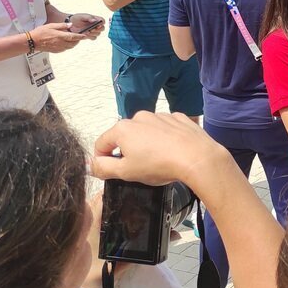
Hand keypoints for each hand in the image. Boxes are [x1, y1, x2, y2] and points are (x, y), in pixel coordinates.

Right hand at [30, 22, 86, 52]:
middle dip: (77, 40)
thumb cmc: (40, 32)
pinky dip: (67, 46)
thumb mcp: (51, 25)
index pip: (74, 37)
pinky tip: (64, 42)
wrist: (32, 42)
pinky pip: (64, 49)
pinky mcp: (56, 51)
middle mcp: (61, 43)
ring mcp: (58, 48)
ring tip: (72, 39)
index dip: (81, 36)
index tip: (85, 35)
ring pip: (70, 47)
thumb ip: (62, 25)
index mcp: (60, 36)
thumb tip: (71, 25)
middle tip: (78, 36)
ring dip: (73, 43)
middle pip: (73, 43)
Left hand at [67, 13, 105, 39]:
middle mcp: (96, 25)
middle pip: (102, 28)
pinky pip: (93, 38)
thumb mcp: (82, 16)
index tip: (97, 25)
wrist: (71, 24)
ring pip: (98, 34)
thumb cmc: (77, 18)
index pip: (102, 21)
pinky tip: (85, 34)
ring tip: (86, 32)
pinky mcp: (90, 36)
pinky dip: (90, 37)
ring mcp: (94, 31)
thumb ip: (89, 17)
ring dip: (93, 33)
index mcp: (96, 19)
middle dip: (97, 29)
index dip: (101, 23)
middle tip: (91, 29)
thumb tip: (94, 20)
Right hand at [92, 111, 228, 188]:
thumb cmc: (158, 165)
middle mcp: (140, 116)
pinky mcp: (179, 118)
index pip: (101, 143)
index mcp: (123, 128)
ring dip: (146, 143)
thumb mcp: (125, 172)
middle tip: (138, 167)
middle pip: (124, 135)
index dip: (101, 159)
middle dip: (126, 150)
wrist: (197, 156)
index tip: (110, 170)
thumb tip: (90, 164)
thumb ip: (103, 167)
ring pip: (146, 131)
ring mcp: (161, 115)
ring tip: (158, 159)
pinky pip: (165, 128)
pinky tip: (173, 150)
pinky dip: (165, 138)